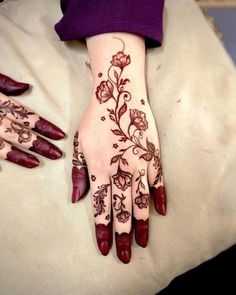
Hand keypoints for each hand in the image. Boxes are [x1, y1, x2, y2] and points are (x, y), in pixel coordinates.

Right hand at [0, 73, 64, 167]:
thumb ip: (4, 82)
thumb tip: (26, 88)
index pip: (24, 115)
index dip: (43, 125)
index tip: (60, 135)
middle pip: (17, 131)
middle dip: (38, 144)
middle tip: (57, 154)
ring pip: (0, 144)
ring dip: (18, 155)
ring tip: (36, 163)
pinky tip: (2, 170)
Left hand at [71, 33, 166, 263]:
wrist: (117, 96)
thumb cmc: (95, 120)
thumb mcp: (78, 145)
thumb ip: (79, 174)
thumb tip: (75, 200)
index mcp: (99, 170)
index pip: (100, 208)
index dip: (102, 230)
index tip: (104, 248)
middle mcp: (121, 171)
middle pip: (122, 211)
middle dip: (122, 235)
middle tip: (125, 256)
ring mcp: (140, 164)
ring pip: (141, 201)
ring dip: (142, 224)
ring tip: (143, 242)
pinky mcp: (153, 155)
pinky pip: (158, 181)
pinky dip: (160, 197)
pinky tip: (160, 212)